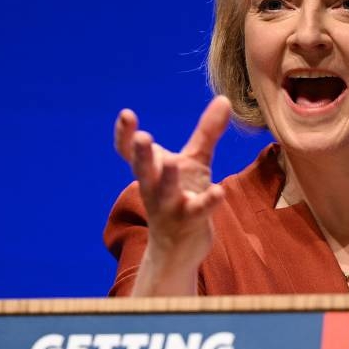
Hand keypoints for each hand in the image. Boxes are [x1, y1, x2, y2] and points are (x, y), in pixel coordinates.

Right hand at [114, 95, 231, 293]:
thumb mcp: (195, 162)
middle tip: (142, 136)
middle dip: (141, 154)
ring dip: (168, 178)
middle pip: (143, 170)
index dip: (124, 136)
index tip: (126, 115)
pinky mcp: (190, 223)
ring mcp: (169, 208)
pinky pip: (198, 211)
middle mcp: (154, 189)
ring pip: (166, 192)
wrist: (179, 249)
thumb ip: (207, 132)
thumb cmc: (183, 197)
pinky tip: (219, 191)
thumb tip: (224, 98)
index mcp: (151, 172)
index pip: (129, 153)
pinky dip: (208, 202)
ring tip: (172, 162)